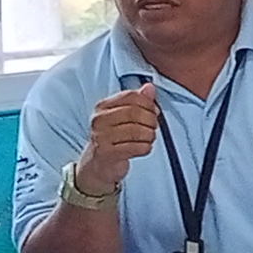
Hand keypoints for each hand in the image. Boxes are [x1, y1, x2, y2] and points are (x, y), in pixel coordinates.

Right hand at [76, 85, 161, 201]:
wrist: (97, 165)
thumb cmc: (113, 139)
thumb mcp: (123, 117)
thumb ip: (138, 101)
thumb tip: (150, 87)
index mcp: (102, 107)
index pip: (132, 96)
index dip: (148, 103)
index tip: (154, 111)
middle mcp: (99, 120)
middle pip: (135, 113)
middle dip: (151, 120)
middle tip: (154, 126)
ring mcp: (101, 137)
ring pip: (137, 130)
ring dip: (150, 135)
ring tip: (149, 138)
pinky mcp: (108, 154)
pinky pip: (137, 147)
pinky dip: (146, 147)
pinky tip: (144, 148)